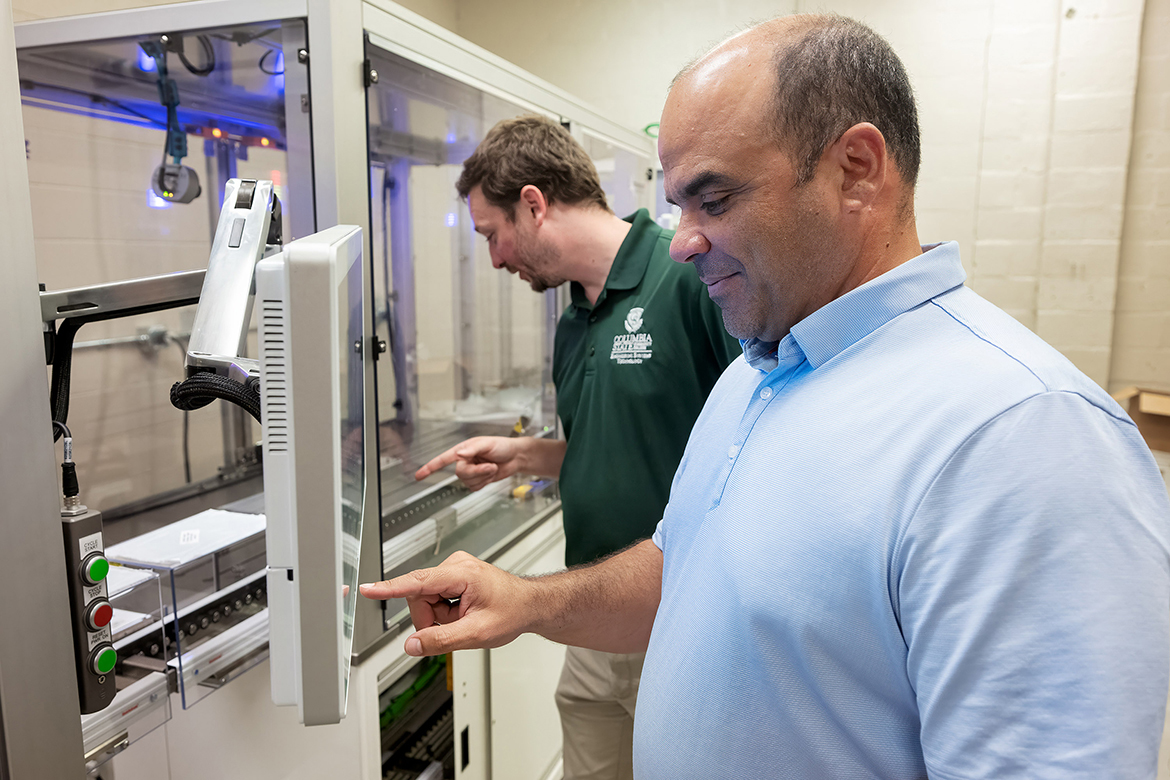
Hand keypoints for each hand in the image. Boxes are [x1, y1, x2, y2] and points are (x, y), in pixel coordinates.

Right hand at [358, 551, 532, 655]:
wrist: (530, 605)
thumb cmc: (513, 612)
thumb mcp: (477, 634)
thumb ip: (441, 641)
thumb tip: (412, 645)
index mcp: (462, 574)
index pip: (417, 583)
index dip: (389, 589)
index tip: (368, 589)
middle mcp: (455, 566)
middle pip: (419, 597)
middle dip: (431, 619)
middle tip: (454, 628)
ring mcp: (454, 570)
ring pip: (425, 600)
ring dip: (439, 618)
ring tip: (463, 620)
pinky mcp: (453, 577)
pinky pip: (434, 598)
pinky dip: (444, 613)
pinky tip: (462, 614)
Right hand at [414, 436, 524, 490]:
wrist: (515, 458)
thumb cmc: (502, 446)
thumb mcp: (486, 444)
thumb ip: (472, 449)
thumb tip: (459, 454)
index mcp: (463, 450)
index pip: (443, 459)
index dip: (430, 467)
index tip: (419, 475)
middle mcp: (465, 461)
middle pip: (460, 473)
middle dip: (477, 471)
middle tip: (489, 465)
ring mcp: (471, 472)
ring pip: (468, 482)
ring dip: (483, 476)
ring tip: (492, 467)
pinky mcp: (478, 481)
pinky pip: (475, 488)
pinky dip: (485, 482)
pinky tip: (491, 475)